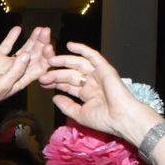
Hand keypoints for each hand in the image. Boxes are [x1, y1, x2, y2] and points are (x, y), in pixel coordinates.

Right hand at [0, 27, 53, 116]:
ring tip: (39, 29)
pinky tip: (17, 29)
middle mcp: (18, 70)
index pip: (40, 67)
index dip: (47, 57)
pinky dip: (12, 38)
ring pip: (24, 49)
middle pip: (35, 56)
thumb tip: (27, 55)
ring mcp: (7, 63)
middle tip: (46, 31)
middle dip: (42, 44)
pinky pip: (6, 46)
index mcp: (22, 79)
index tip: (49, 46)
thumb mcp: (2, 84)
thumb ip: (15, 70)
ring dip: (32, 40)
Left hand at [40, 42, 155, 143]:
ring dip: (64, 61)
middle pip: (71, 74)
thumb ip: (66, 106)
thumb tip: (54, 98)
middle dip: (56, 74)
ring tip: (51, 61)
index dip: (55, 82)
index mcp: (88, 94)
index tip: (42, 82)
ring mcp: (99, 74)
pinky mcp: (105, 68)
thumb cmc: (104, 120)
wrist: (121, 118)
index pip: (68, 85)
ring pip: (78, 64)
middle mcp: (93, 83)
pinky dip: (82, 49)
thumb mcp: (79, 114)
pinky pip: (92, 55)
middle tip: (43, 75)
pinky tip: (70, 45)